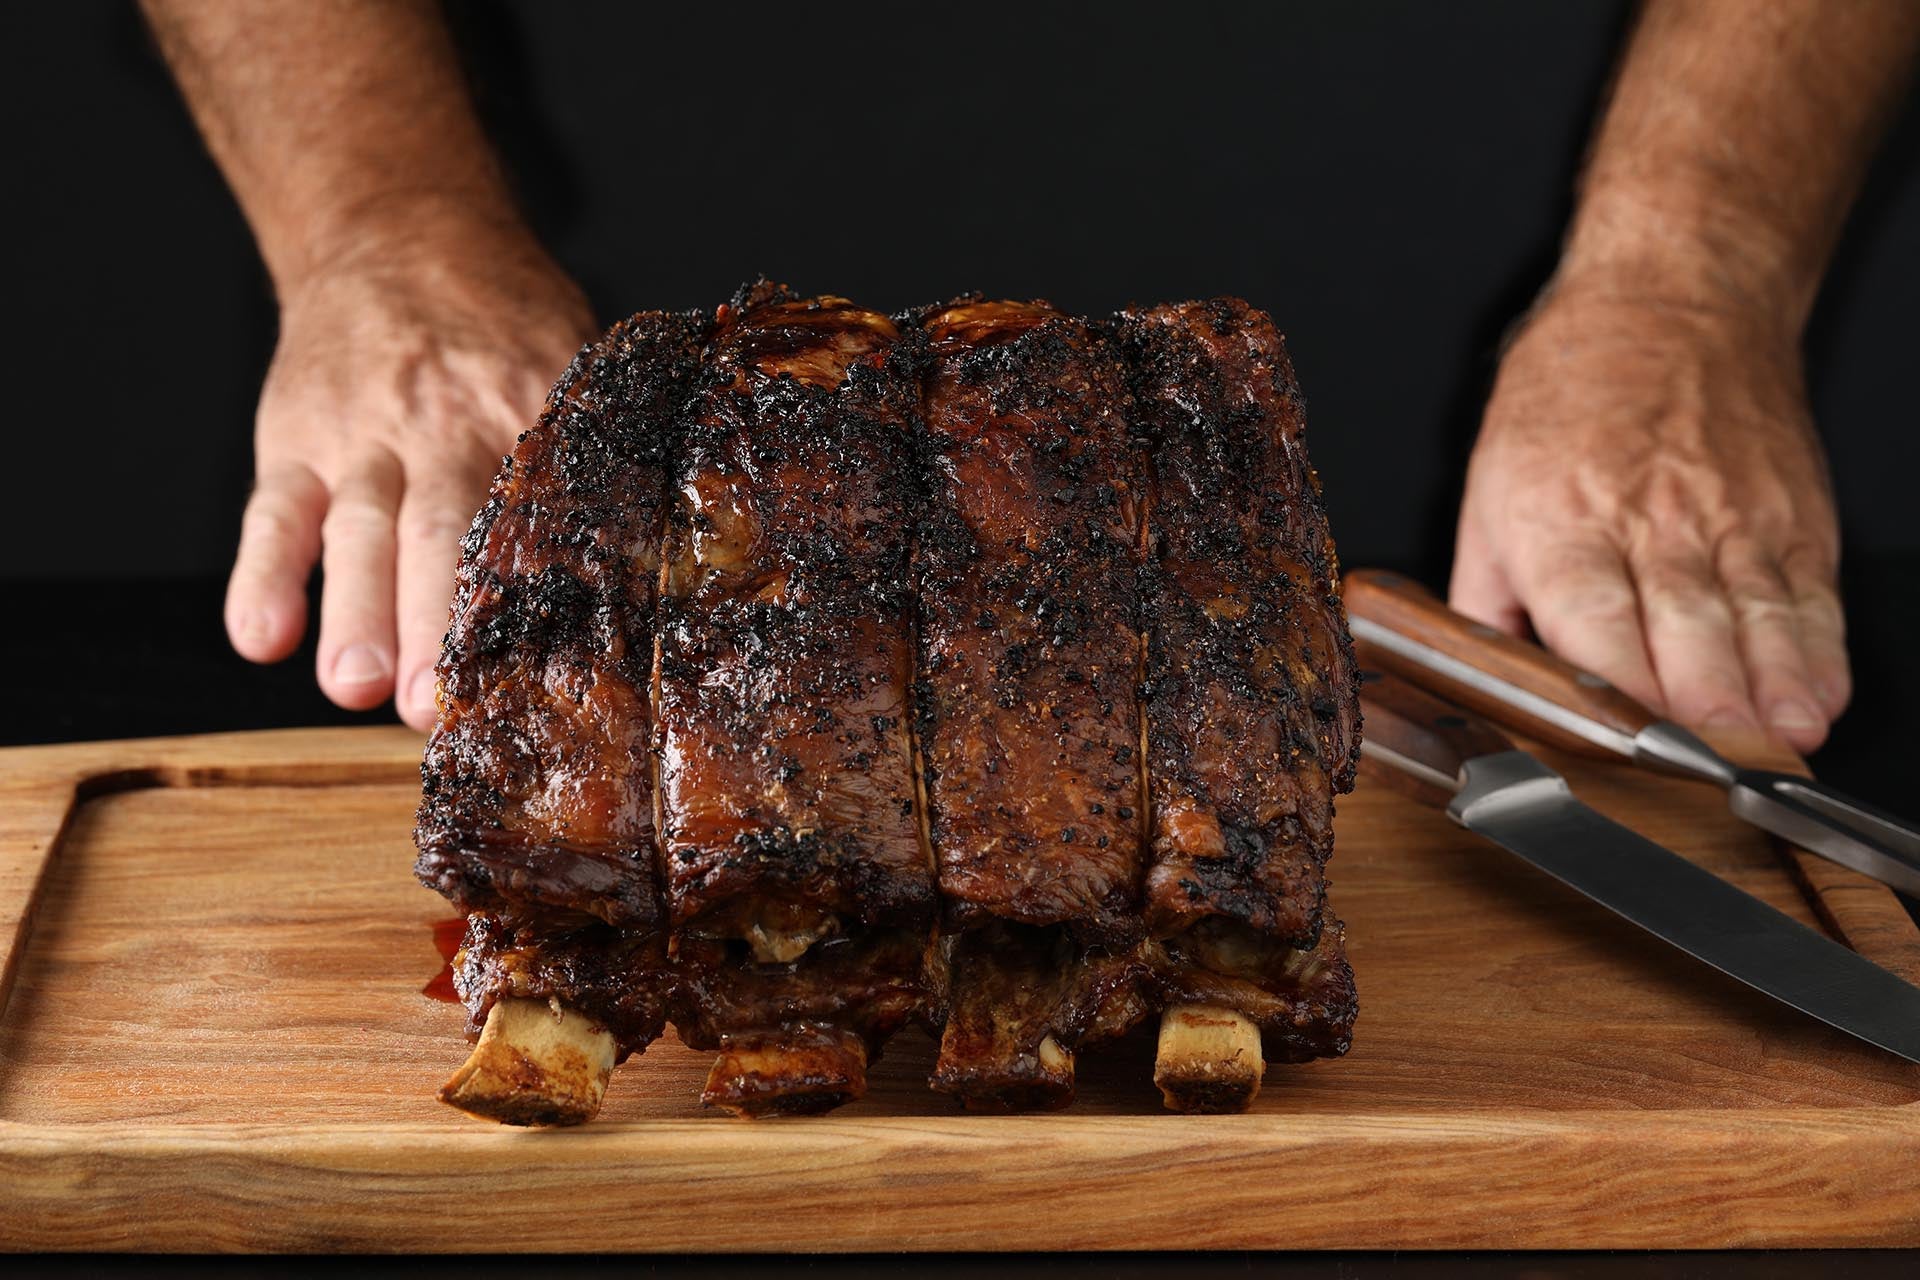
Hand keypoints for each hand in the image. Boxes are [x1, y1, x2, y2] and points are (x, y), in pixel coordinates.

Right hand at [224, 219, 594, 729]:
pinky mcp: (297, 438)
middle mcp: (447, 426)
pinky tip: (259, 637)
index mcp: (532, 415)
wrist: (399, 234)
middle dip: (436, 619)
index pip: (540, 515)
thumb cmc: (503, 327)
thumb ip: (608, 452)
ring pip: (360, 528)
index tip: (553, 671)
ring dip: (356, 610)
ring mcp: (366, 435)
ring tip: (354, 687)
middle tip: (434, 703)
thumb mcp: (574, 362)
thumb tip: (675, 558)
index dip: (543, 592)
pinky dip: (262, 575)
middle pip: (441, 528)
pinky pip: (275, 510)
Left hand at [1449, 283, 1849, 753]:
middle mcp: (1649, 525)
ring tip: (1776, 752)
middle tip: (1712, 775)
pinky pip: (1809, 600)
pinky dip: (1818, 656)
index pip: (1593, 628)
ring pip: (1756, 627)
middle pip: (1684, 639)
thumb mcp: (1486, 489)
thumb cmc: (1569, 395)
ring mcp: (1729, 520)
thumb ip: (1485, 599)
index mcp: (1559, 526)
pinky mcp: (1791, 515)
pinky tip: (1818, 700)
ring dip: (1770, 700)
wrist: (1674, 299)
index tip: (1630, 755)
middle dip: (1704, 717)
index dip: (1619, 699)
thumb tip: (1485, 684)